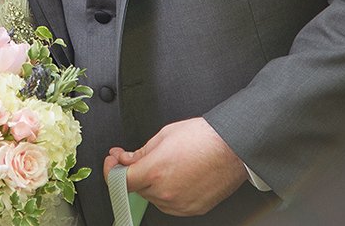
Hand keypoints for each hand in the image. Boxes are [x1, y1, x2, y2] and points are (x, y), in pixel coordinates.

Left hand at [103, 117, 247, 216]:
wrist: (233, 147)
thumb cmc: (203, 138)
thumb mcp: (163, 136)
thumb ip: (139, 152)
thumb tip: (124, 159)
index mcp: (154, 172)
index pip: (120, 180)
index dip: (111, 170)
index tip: (113, 162)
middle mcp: (165, 193)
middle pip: (137, 188)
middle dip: (135, 172)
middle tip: (139, 157)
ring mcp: (179, 204)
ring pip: (154, 197)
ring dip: (152, 183)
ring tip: (168, 164)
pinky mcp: (192, 209)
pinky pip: (171, 204)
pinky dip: (168, 192)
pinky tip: (178, 175)